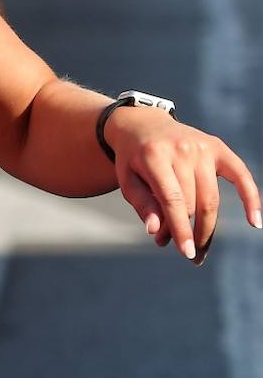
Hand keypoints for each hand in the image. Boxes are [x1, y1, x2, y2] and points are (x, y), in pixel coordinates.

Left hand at [107, 107, 261, 263]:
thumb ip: (141, 203)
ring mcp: (202, 147)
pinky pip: (241, 175)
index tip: (186, 253)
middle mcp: (182, 149)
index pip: (173, 199)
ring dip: (206, 227)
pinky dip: (250, 199)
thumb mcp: (126, 179)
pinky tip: (255, 222)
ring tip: (198, 248)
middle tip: (184, 251)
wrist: (142, 124)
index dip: (181, 229)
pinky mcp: (217, 147)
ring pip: (211, 198)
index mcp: (154, 156)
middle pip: (192, 202)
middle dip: (188, 231)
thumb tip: (155, 230)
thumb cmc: (133, 158)